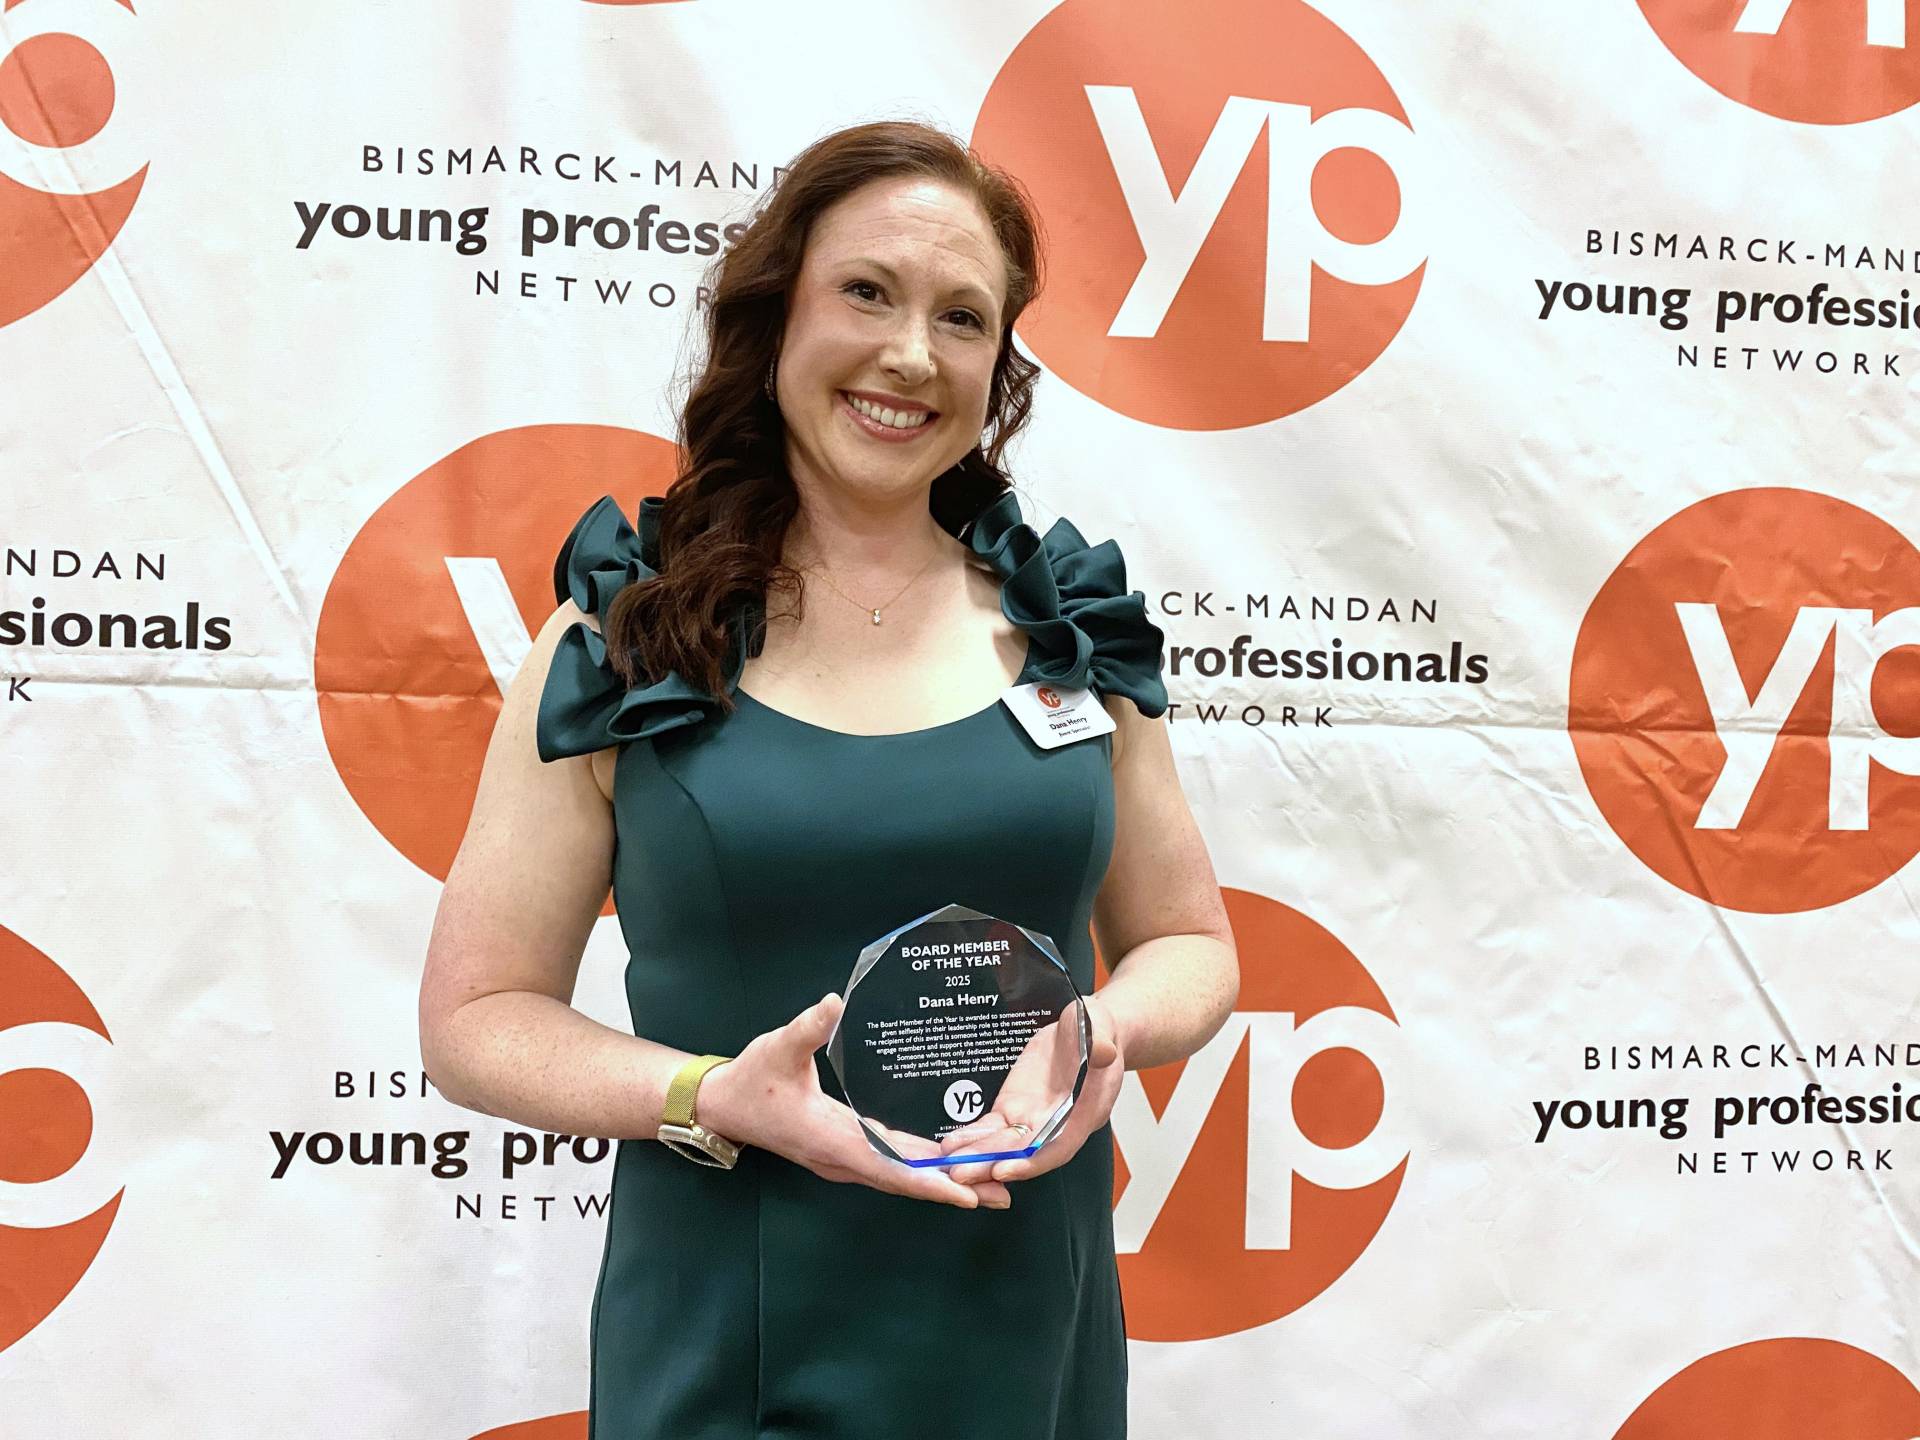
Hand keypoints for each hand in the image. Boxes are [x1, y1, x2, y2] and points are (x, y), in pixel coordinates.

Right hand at [693, 993, 1012, 1210]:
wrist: (722, 1104)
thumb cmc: (750, 1078)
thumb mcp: (777, 1047)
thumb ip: (808, 1028)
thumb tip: (834, 1003)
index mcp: (831, 1139)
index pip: (888, 1168)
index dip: (928, 1183)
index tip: (966, 1195)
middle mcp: (842, 1158)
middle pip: (905, 1180)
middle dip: (951, 1188)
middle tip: (1001, 1193)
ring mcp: (844, 1157)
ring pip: (900, 1175)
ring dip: (941, 1181)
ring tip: (987, 1184)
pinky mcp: (845, 1148)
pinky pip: (890, 1163)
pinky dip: (921, 1166)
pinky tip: (948, 1159)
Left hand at [939, 993, 1125, 1185]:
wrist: (1086, 1031)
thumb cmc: (1097, 1032)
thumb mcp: (1101, 1027)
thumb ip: (1100, 1042)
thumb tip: (1102, 1050)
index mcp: (1083, 1113)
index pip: (1057, 1147)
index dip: (1031, 1162)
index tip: (1004, 1168)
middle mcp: (1056, 1124)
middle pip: (1022, 1153)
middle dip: (990, 1164)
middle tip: (960, 1173)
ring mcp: (1032, 1118)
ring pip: (1002, 1144)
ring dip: (976, 1156)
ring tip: (948, 1162)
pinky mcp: (1013, 1107)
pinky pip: (992, 1128)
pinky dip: (972, 1137)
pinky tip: (952, 1144)